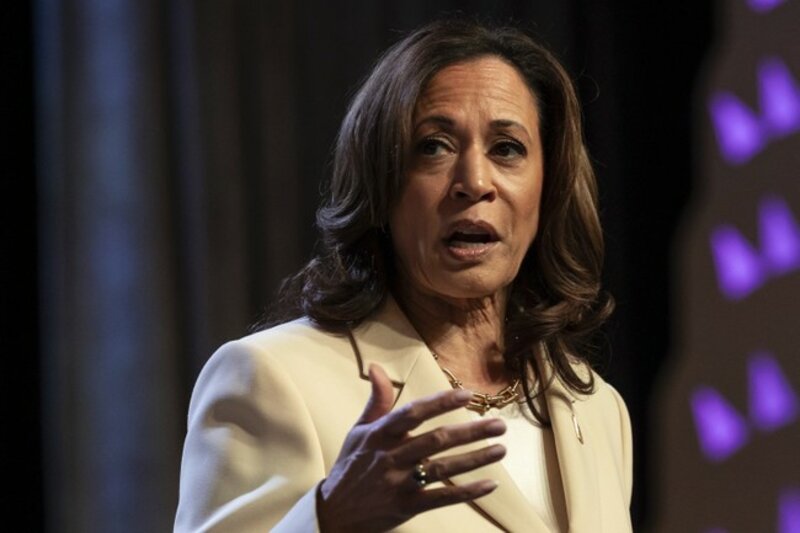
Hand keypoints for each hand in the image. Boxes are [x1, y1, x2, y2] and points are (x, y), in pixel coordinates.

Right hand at [317, 364, 506, 531]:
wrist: (335, 513)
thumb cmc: (351, 466)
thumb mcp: (359, 431)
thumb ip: (376, 400)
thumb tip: (376, 367)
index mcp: (380, 434)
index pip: (413, 413)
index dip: (440, 402)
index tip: (467, 395)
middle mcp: (390, 457)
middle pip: (436, 440)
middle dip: (470, 431)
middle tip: (499, 425)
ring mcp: (399, 483)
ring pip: (443, 468)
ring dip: (475, 459)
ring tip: (500, 449)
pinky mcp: (407, 506)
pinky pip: (442, 497)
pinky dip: (466, 491)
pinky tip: (489, 484)